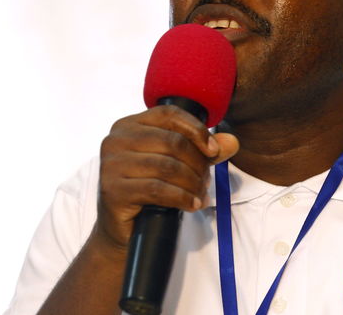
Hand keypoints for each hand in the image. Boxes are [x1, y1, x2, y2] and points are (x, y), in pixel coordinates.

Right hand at [95, 106, 238, 249]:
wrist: (123, 229)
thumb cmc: (151, 191)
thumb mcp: (180, 165)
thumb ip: (205, 151)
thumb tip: (232, 142)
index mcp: (129, 125)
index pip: (169, 114)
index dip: (196, 129)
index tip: (214, 150)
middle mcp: (115, 140)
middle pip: (171, 141)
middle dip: (197, 163)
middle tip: (206, 181)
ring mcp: (110, 165)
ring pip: (166, 166)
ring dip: (192, 182)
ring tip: (200, 194)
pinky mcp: (112, 190)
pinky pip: (157, 189)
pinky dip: (181, 197)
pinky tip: (192, 205)